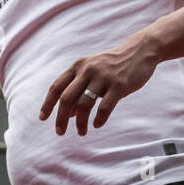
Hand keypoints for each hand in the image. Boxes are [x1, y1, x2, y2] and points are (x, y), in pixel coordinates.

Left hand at [39, 38, 159, 135]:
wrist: (140, 51)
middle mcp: (88, 70)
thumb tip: (67, 114)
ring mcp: (103, 77)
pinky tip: (97, 124)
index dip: (47, 104)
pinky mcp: (119, 84)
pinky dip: (99, 118)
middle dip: (61, 118)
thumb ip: (79, 88)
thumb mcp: (93, 70)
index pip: (56, 87)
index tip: (43, 118)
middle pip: (66, 98)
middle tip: (60, 132)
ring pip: (84, 104)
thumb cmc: (114, 65)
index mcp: (78, 66)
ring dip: (80, 122)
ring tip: (81, 132)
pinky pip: (105, 106)